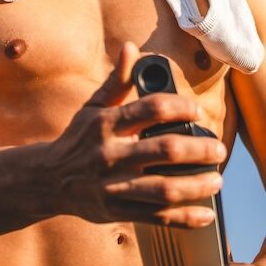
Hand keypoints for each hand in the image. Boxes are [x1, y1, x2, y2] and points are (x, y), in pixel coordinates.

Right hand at [43, 42, 226, 227]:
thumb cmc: (78, 139)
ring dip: (197, 185)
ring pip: (164, 188)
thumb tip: (130, 48)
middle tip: (219, 148)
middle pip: (165, 150)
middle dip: (200, 149)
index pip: (151, 109)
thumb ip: (117, 81)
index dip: (181, 107)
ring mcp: (112, 185)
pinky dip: (184, 218)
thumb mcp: (92, 107)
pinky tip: (205, 214)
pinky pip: (156, 217)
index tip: (198, 111)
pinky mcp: (115, 210)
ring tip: (217, 180)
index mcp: (105, 123)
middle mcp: (109, 154)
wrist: (47, 180)